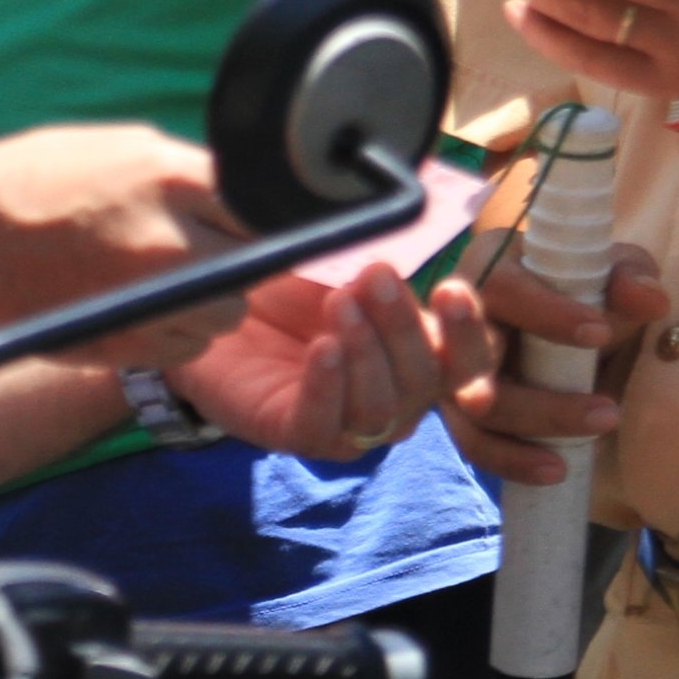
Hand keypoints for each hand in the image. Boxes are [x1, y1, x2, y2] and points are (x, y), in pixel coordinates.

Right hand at [0, 124, 236, 328]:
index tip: (243, 220)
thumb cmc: (32, 178)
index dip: (254, 215)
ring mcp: (150, 298)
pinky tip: (146, 310)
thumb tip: (241, 190)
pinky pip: (189, 348)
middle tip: (205, 252)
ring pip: (227, 314)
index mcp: (170, 177)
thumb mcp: (118, 147)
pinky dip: (179, 333)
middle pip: (253, 265)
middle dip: (236, 260)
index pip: (260, 204)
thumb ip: (186, 172)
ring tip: (169, 283)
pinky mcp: (127, 342)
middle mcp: (170, 241)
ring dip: (211, 301)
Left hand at [172, 262, 482, 457]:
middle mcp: (395, 398)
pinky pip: (325, 427)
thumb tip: (401, 243)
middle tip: (374, 275)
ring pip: (384, 409)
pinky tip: (322, 349)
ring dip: (368, 353)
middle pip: (428, 380)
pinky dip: (328, 386)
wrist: (210, 308)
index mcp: (416, 356)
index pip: (468, 360)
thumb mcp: (336, 266)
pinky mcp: (297, 435)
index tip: (450, 288)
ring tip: (338, 304)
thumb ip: (376, 265)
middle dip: (404, 326)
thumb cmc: (285, 287)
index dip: (468, 331)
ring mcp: (348, 424)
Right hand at [432, 237, 670, 488]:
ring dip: (541, 425)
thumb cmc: (579, 291)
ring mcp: (450, 370)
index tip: (600, 335)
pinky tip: (558, 470)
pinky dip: (513, 461)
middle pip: (474, 357)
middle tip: (607, 412)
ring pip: (476, 409)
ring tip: (603, 430)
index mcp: (488, 266)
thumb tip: (648, 298)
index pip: (502, 287)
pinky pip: (475, 445)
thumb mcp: (610, 275)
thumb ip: (629, 278)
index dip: (547, 313)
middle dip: (535, 393)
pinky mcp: (459, 413)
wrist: (558, 330)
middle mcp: (453, 317)